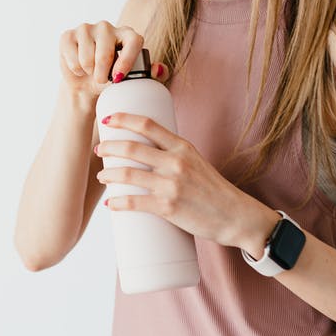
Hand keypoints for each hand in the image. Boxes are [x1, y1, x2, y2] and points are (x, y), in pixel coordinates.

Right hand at [57, 21, 166, 101]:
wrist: (86, 83)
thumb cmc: (112, 80)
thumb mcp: (134, 80)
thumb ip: (152, 75)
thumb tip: (158, 69)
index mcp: (128, 34)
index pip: (133, 40)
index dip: (127, 59)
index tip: (119, 77)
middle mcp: (107, 27)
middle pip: (105, 51)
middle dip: (102, 73)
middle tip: (102, 80)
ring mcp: (86, 28)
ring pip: (86, 55)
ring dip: (88, 71)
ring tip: (90, 71)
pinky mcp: (68, 35)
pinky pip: (70, 54)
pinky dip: (74, 67)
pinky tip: (78, 66)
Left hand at [95, 111, 276, 249]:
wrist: (235, 216)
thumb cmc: (213, 190)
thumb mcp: (196, 161)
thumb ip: (172, 154)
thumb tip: (145, 152)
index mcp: (182, 147)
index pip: (148, 124)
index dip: (124, 119)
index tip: (108, 120)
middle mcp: (175, 162)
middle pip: (131, 148)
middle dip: (108, 148)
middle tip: (99, 151)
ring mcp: (171, 185)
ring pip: (127, 174)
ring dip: (107, 174)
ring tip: (102, 177)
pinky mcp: (168, 207)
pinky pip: (133, 202)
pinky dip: (117, 202)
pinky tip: (110, 203)